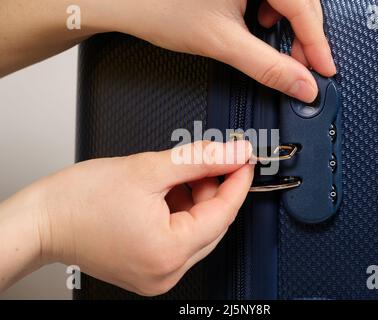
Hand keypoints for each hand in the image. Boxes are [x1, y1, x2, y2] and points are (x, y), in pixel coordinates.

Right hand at [0, 141, 252, 294]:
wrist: (44, 219)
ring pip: (197, 230)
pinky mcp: (149, 269)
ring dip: (196, 199)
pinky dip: (181, 213)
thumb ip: (201, 159)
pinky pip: (180, 239)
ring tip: (179, 174)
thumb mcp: (149, 169)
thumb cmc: (80, 200)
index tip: (244, 159)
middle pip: (212, 224)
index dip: (237, 181)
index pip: (223, 213)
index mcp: (169, 252)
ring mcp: (157, 274)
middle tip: (211, 159)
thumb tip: (236, 152)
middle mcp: (166, 271)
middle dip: (215, 188)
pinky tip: (169, 192)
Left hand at [104, 0, 335, 101]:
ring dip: (289, 23)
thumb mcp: (224, 42)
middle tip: (302, 66)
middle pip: (301, 1)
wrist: (130, 1)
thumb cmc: (162, 9)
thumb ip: (268, 67)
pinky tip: (258, 21)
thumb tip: (302, 84)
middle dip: (304, 36)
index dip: (317, 43)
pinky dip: (273, 11)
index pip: (304, 7)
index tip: (324, 70)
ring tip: (270, 37)